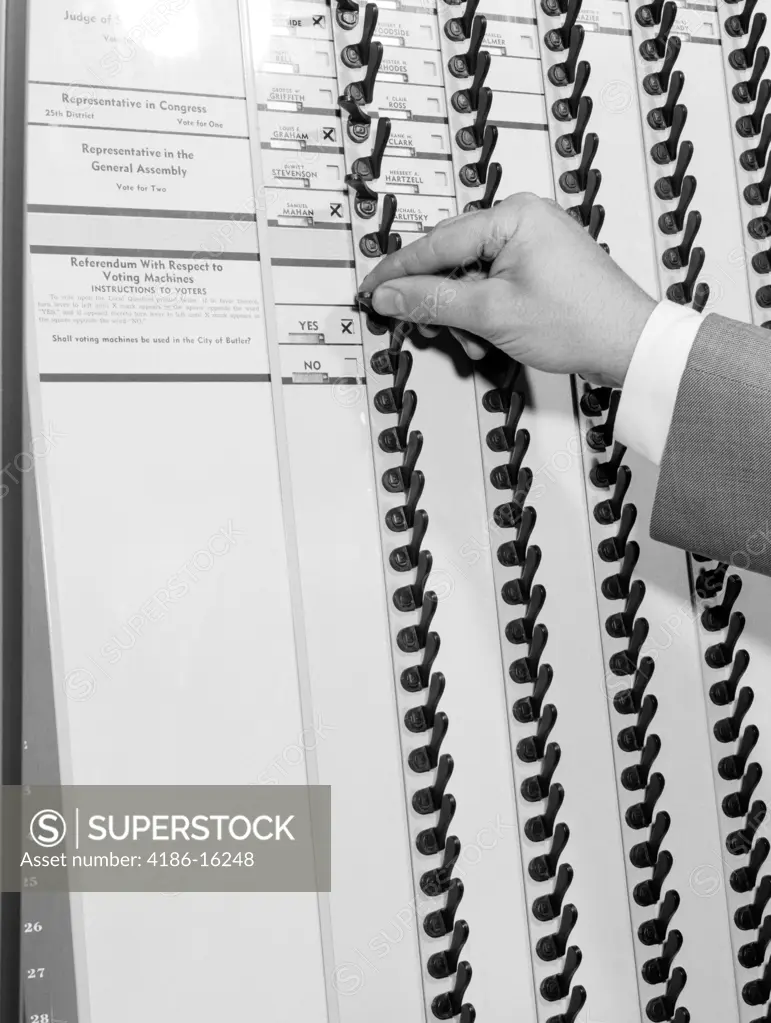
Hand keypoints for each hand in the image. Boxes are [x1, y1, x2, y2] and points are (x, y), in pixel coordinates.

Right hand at [360, 192, 656, 387]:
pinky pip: (494, 283)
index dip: (398, 272)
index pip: (436, 243)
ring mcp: (534, 242)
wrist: (629, 345)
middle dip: (438, 300)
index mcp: (512, 215)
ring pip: (471, 276)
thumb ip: (433, 301)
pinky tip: (488, 337)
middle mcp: (523, 219)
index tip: (371, 290)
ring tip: (473, 342)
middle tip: (420, 327)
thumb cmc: (579, 322)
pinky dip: (483, 312)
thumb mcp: (492, 314)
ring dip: (462, 313)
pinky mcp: (541, 266)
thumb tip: (391, 294)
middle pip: (451, 257)